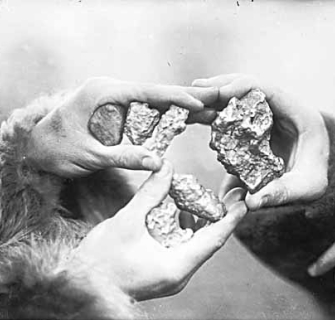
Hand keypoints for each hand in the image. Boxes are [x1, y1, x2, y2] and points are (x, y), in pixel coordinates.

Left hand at [26, 77, 218, 177]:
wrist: (34, 147)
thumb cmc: (55, 149)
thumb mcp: (88, 156)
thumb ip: (123, 156)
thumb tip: (158, 163)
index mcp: (103, 92)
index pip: (147, 91)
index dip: (175, 97)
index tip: (199, 103)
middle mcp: (112, 91)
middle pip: (155, 94)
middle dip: (185, 99)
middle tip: (214, 103)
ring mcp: (114, 100)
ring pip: (154, 102)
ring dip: (179, 108)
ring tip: (208, 113)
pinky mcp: (116, 111)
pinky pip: (145, 112)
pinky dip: (166, 116)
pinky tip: (185, 121)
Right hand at [72, 160, 246, 300]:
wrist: (81, 286)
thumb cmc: (101, 261)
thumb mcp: (127, 222)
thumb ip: (149, 194)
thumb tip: (166, 168)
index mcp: (176, 266)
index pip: (214, 240)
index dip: (230, 219)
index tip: (243, 202)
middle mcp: (180, 274)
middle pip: (208, 241)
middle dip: (219, 216)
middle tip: (229, 195)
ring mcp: (172, 274)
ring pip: (196, 244)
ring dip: (201, 221)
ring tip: (205, 197)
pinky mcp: (163, 270)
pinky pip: (183, 247)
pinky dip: (185, 229)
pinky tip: (181, 211)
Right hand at [192, 74, 328, 209]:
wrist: (316, 178)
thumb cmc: (315, 180)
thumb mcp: (307, 188)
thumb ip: (281, 193)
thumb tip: (251, 202)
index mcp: (302, 116)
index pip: (270, 90)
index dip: (243, 87)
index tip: (219, 94)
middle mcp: (285, 109)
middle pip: (252, 87)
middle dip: (223, 86)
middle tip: (198, 88)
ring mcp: (272, 114)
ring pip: (242, 96)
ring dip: (219, 95)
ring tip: (195, 97)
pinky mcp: (260, 124)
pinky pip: (239, 110)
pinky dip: (220, 109)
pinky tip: (203, 113)